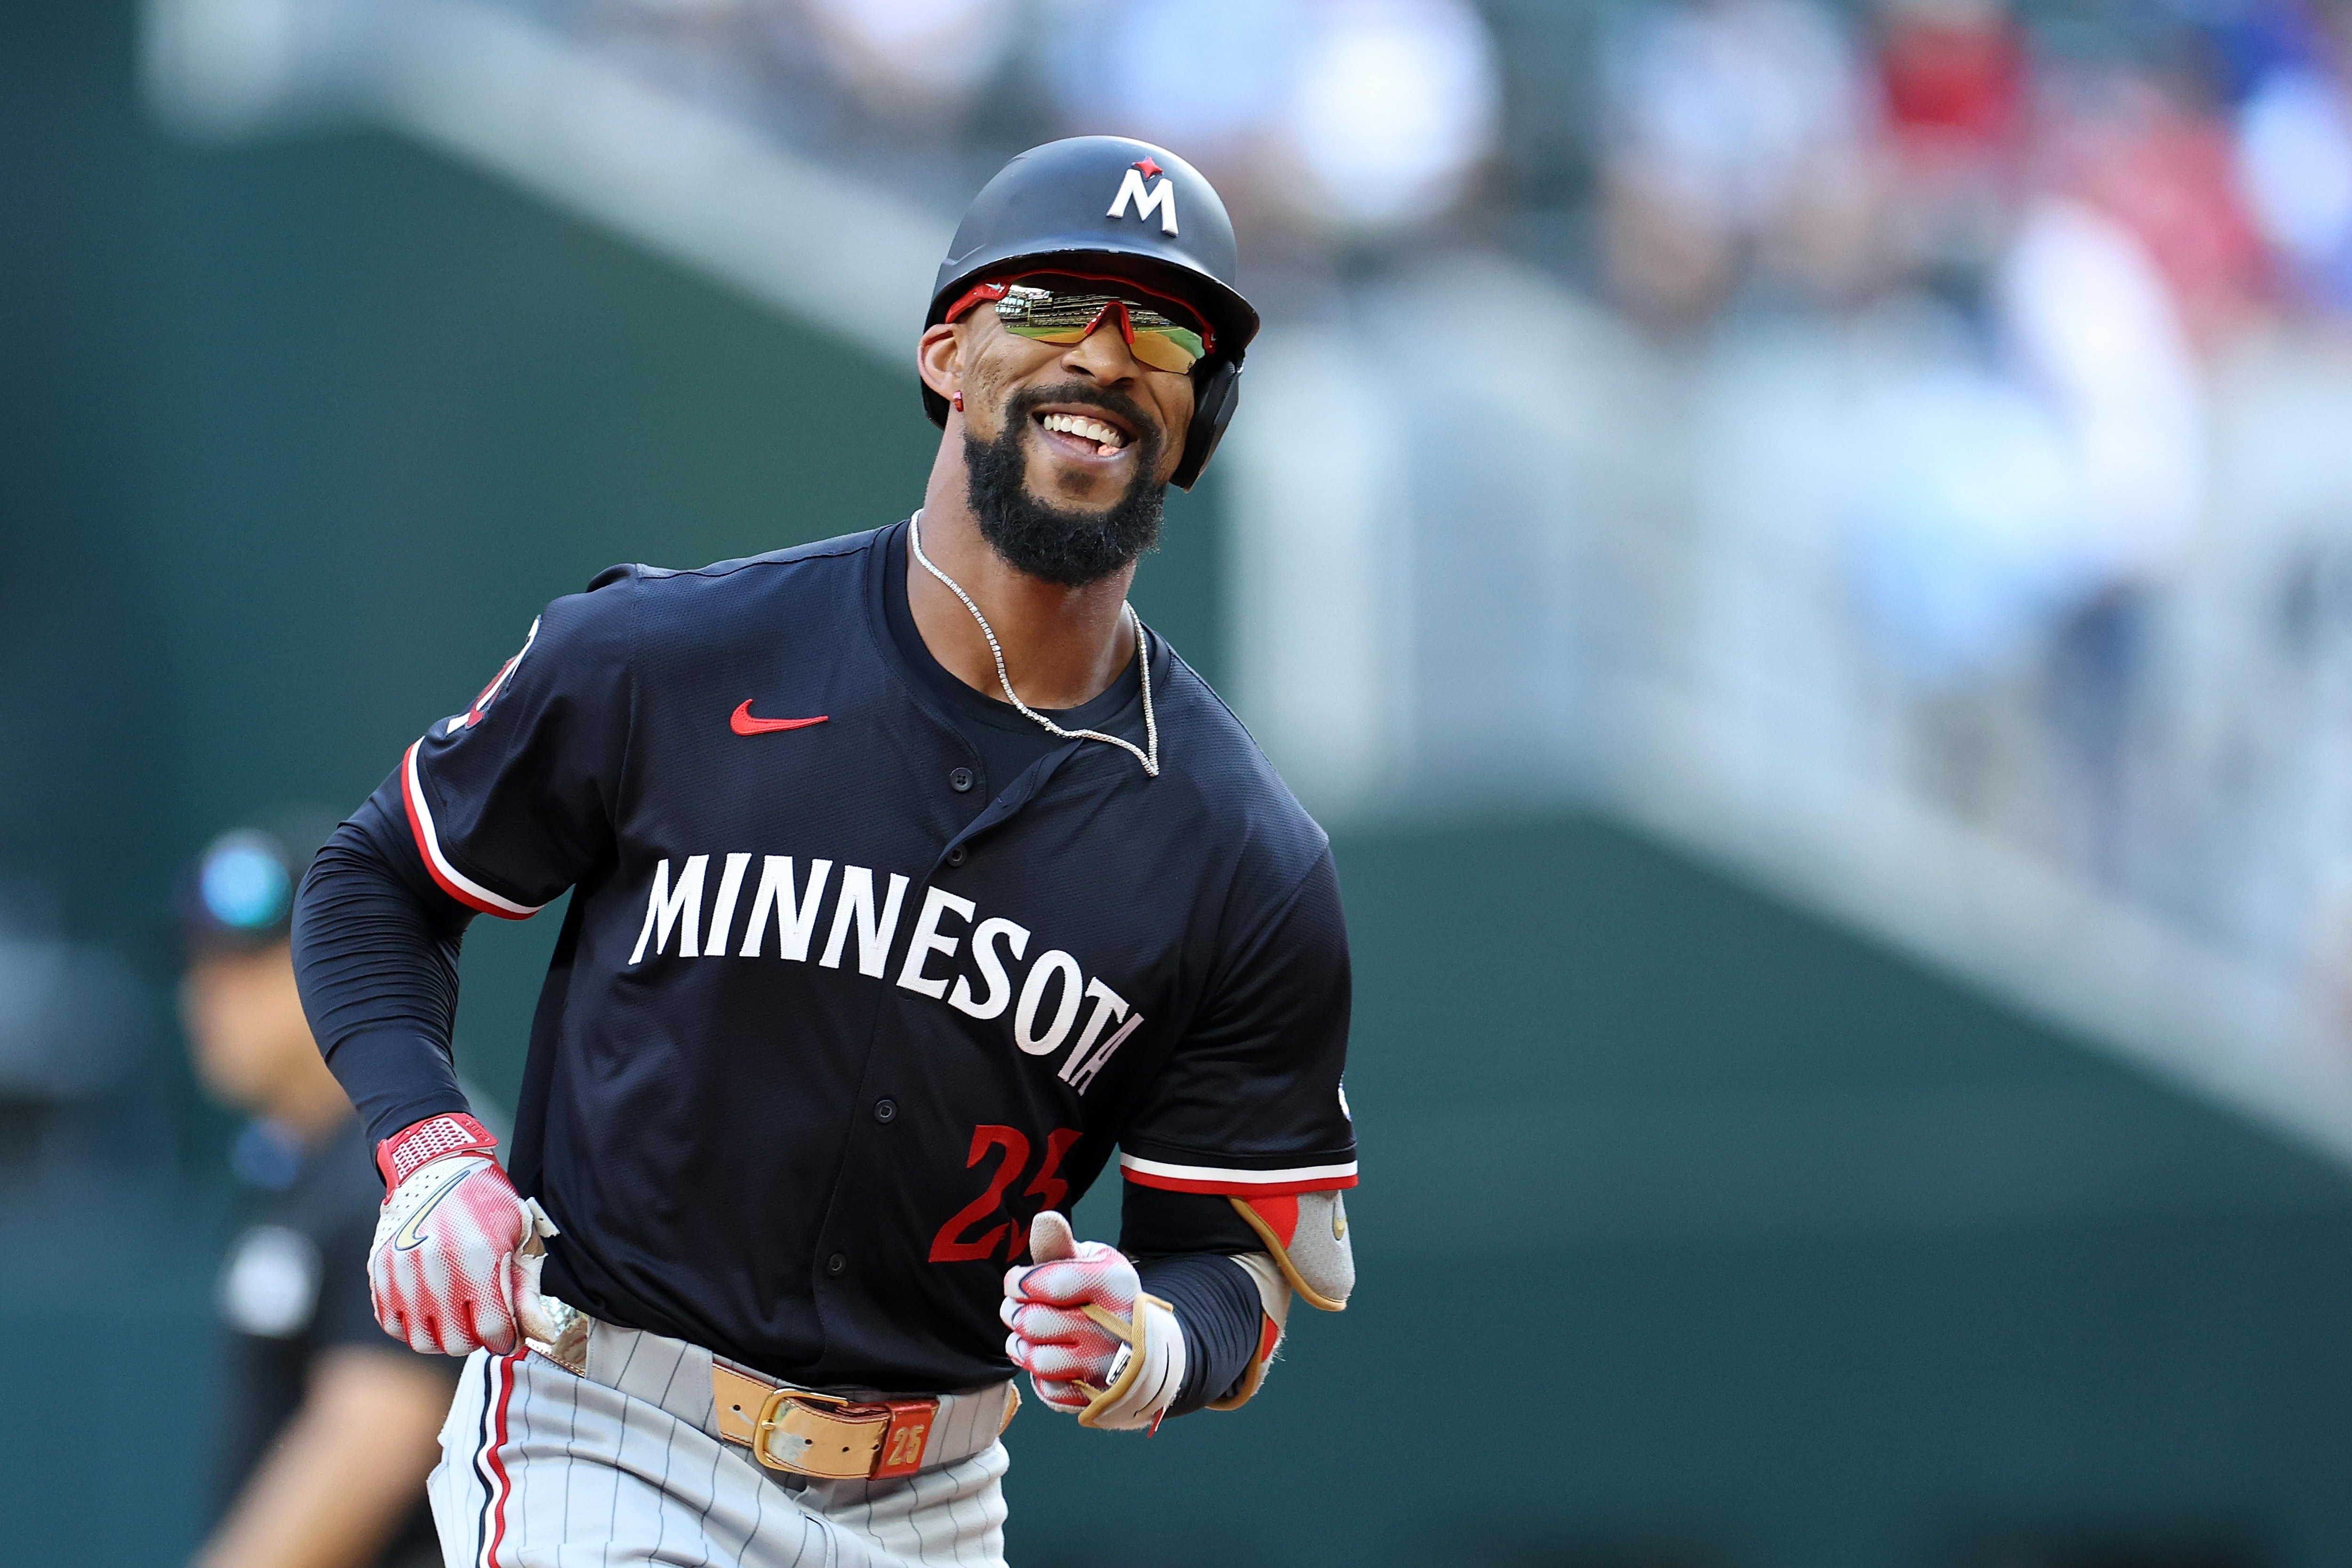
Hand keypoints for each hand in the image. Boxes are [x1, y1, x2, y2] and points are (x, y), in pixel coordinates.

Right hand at [368, 1114, 553, 1355]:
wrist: (437, 1166)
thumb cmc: (486, 1202)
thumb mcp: (519, 1238)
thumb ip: (527, 1292)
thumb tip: (541, 1334)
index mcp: (478, 1258)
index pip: (491, 1331)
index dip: (505, 1337)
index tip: (508, 1331)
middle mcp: (435, 1269)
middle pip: (455, 1342)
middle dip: (476, 1339)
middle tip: (483, 1321)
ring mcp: (401, 1272)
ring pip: (421, 1341)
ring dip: (443, 1338)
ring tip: (457, 1317)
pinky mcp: (379, 1271)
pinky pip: (391, 1324)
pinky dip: (412, 1327)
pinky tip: (430, 1310)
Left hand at [1000, 1211, 1183, 1429]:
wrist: (1142, 1347)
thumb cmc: (1103, 1296)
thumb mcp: (1091, 1263)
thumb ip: (1060, 1246)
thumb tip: (1044, 1218)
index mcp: (1115, 1283)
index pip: (1046, 1282)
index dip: (1018, 1282)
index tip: (1019, 1282)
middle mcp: (1115, 1326)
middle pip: (1033, 1321)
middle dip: (1014, 1312)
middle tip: (1019, 1307)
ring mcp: (1106, 1366)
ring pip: (1036, 1359)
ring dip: (1021, 1345)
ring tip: (1027, 1333)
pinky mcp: (1095, 1396)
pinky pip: (1046, 1389)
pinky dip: (1038, 1374)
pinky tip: (1048, 1357)